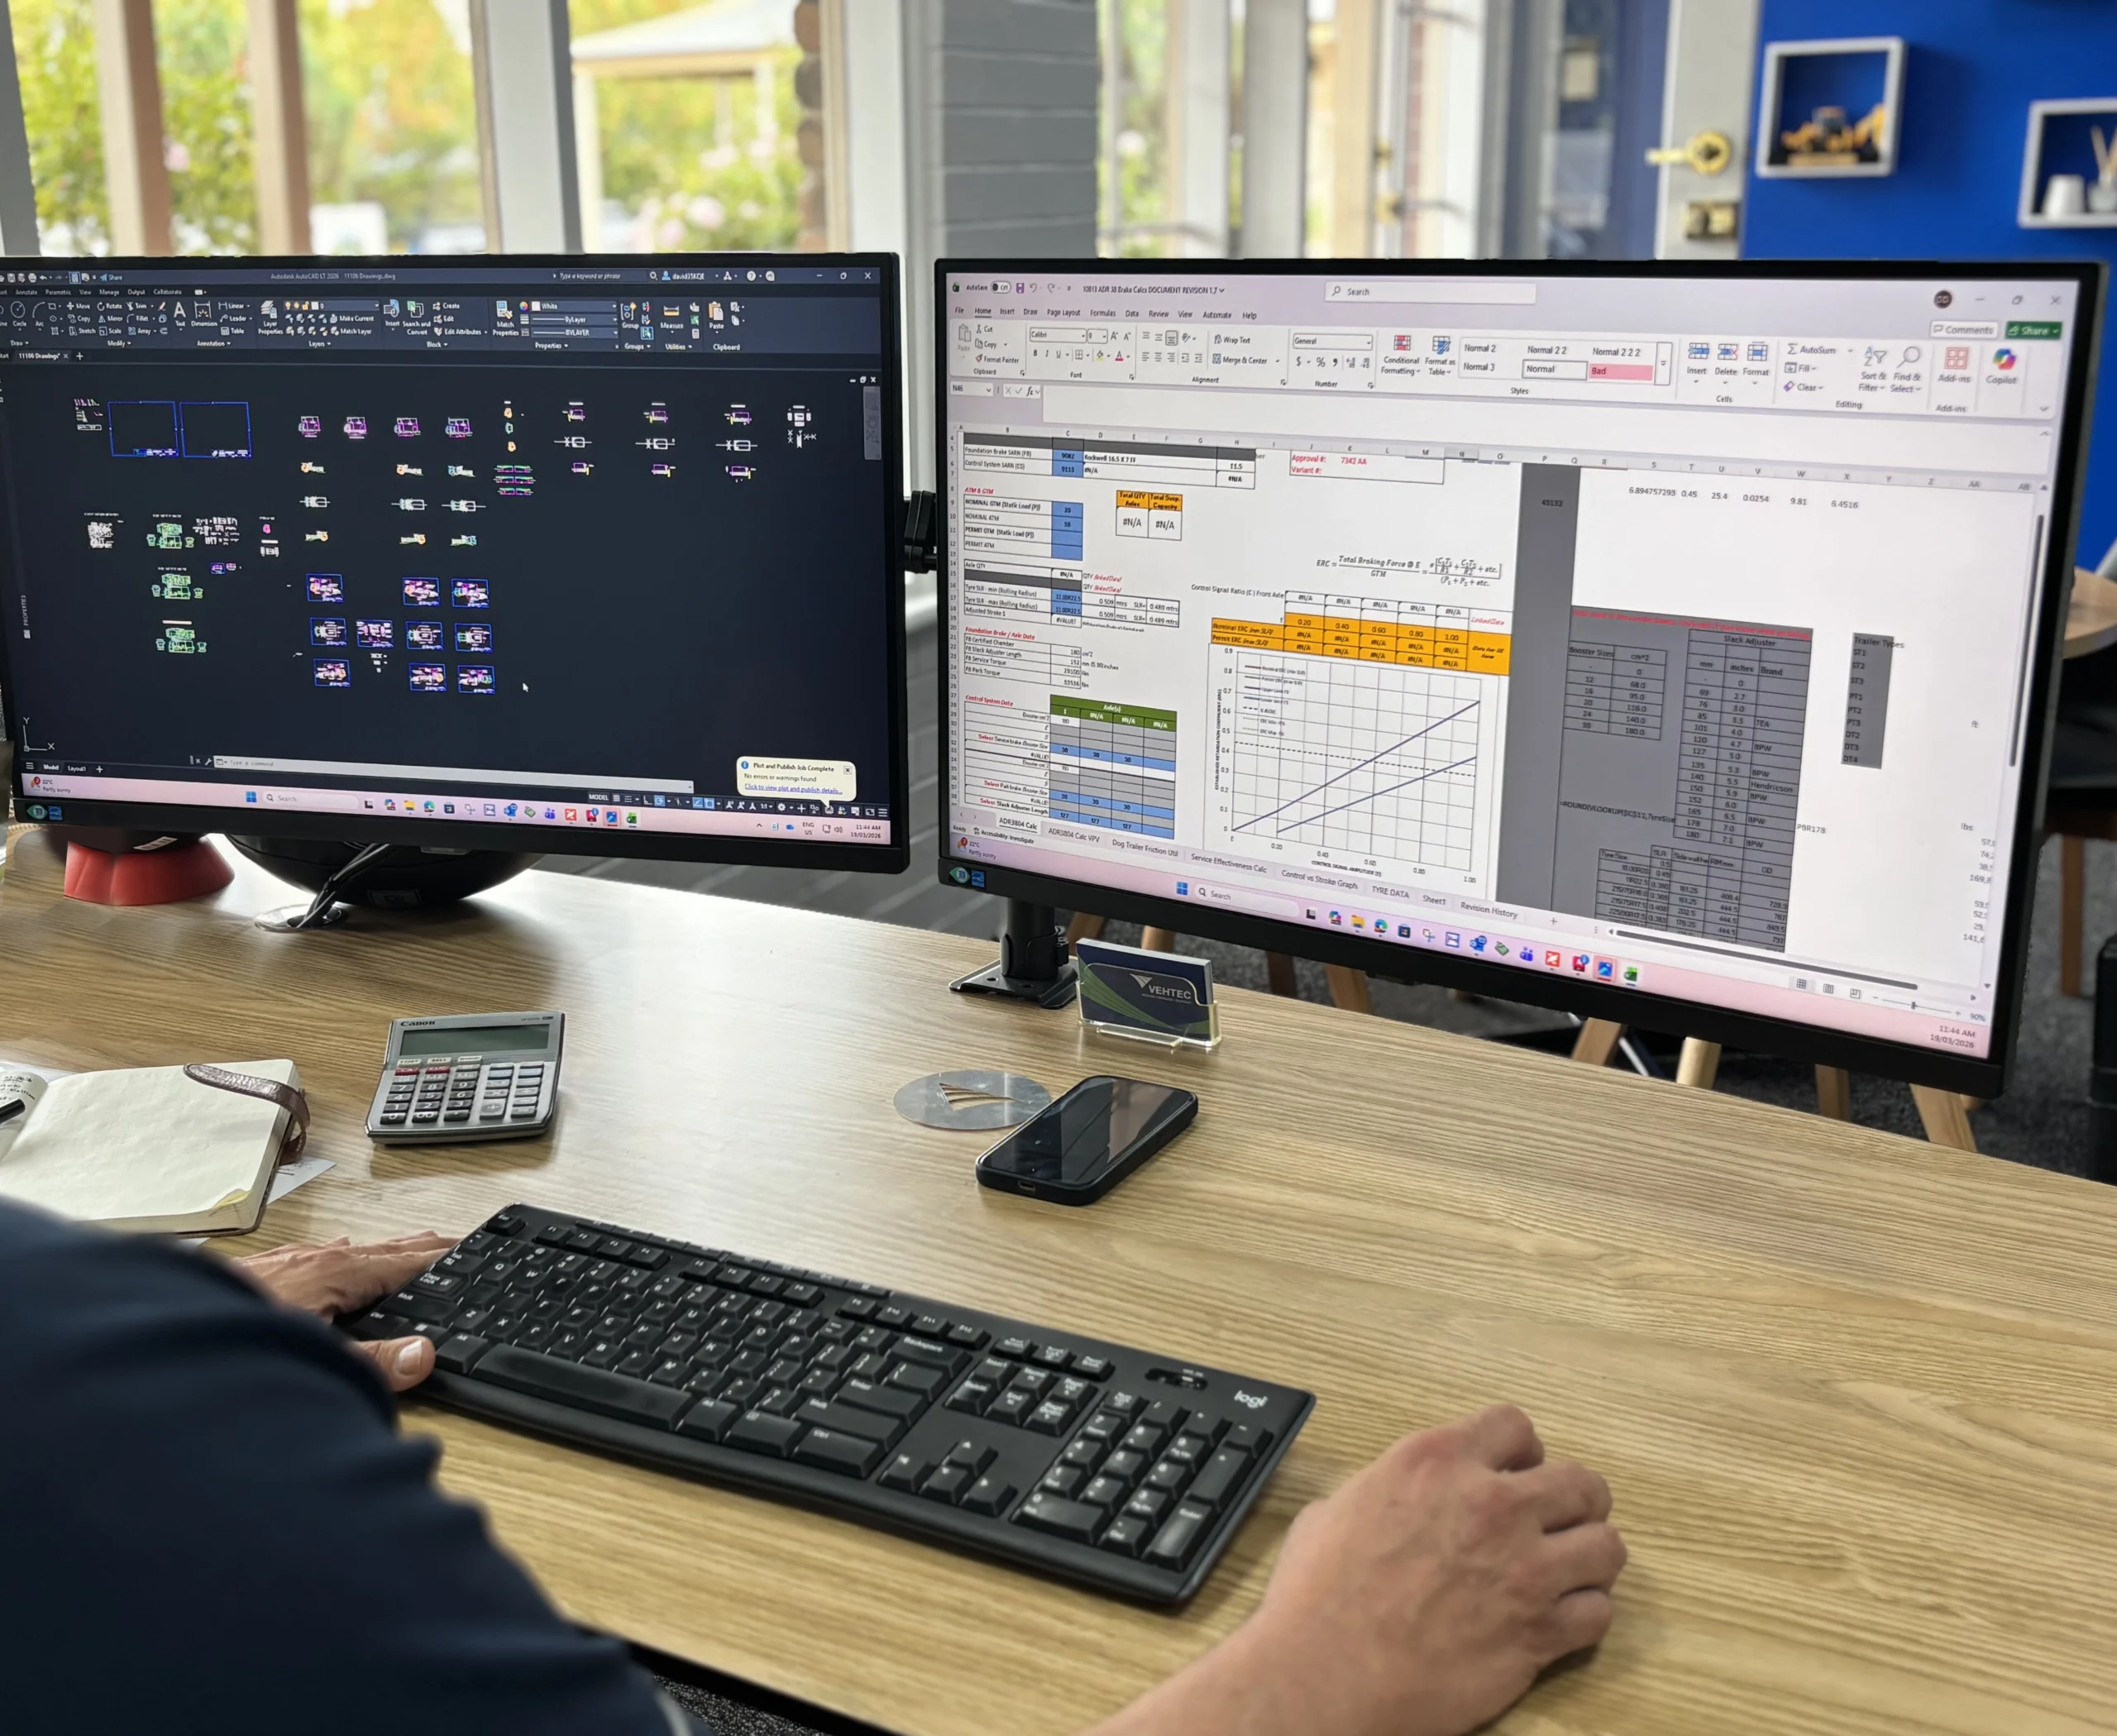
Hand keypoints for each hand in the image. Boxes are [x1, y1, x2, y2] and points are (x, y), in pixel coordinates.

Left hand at [236, 1231, 456, 1392]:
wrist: (158, 1330)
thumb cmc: (231, 1344)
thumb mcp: (313, 1360)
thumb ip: (371, 1362)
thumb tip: (424, 1354)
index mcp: (333, 1275)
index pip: (401, 1262)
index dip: (436, 1258)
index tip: (466, 1249)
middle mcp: (311, 1260)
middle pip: (377, 1249)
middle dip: (414, 1246)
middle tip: (449, 1241)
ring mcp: (283, 1262)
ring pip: (344, 1250)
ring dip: (378, 1250)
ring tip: (401, 1248)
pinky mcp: (257, 1271)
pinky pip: (312, 1254)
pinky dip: (336, 1254)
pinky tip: (328, 1254)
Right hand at [1089, 1405, 1625, 1735]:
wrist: (1327, 1674)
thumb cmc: (1316, 1597)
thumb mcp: (1337, 1509)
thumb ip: (1388, 1491)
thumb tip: (1397, 1501)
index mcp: (1436, 1461)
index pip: (1514, 1425)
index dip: (1519, 1451)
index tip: (1516, 1472)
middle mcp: (1490, 1504)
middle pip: (1580, 1481)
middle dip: (1574, 1500)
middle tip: (1555, 1522)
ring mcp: (1524, 1569)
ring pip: (1605, 1546)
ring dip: (1588, 1556)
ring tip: (1567, 1571)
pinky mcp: (1539, 1632)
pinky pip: (1598, 1613)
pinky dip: (1584, 1615)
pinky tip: (1560, 1620)